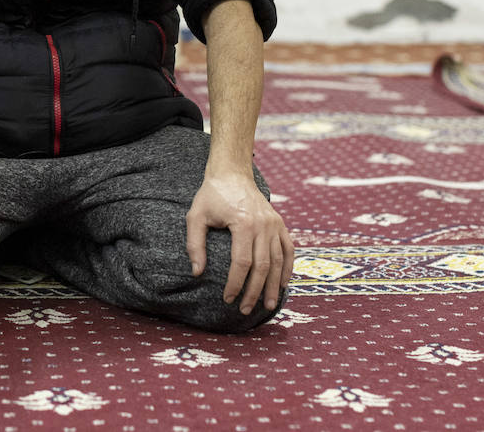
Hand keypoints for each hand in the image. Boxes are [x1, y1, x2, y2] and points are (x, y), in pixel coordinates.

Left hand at [185, 173, 293, 314]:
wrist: (232, 173)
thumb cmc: (211, 195)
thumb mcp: (196, 216)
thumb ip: (195, 244)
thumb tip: (197, 273)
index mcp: (244, 223)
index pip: (242, 262)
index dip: (236, 284)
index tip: (228, 299)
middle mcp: (264, 224)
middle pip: (263, 266)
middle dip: (254, 291)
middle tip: (245, 310)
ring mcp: (275, 224)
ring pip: (278, 261)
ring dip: (274, 286)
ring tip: (268, 305)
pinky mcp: (280, 223)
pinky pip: (289, 249)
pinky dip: (288, 268)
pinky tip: (283, 284)